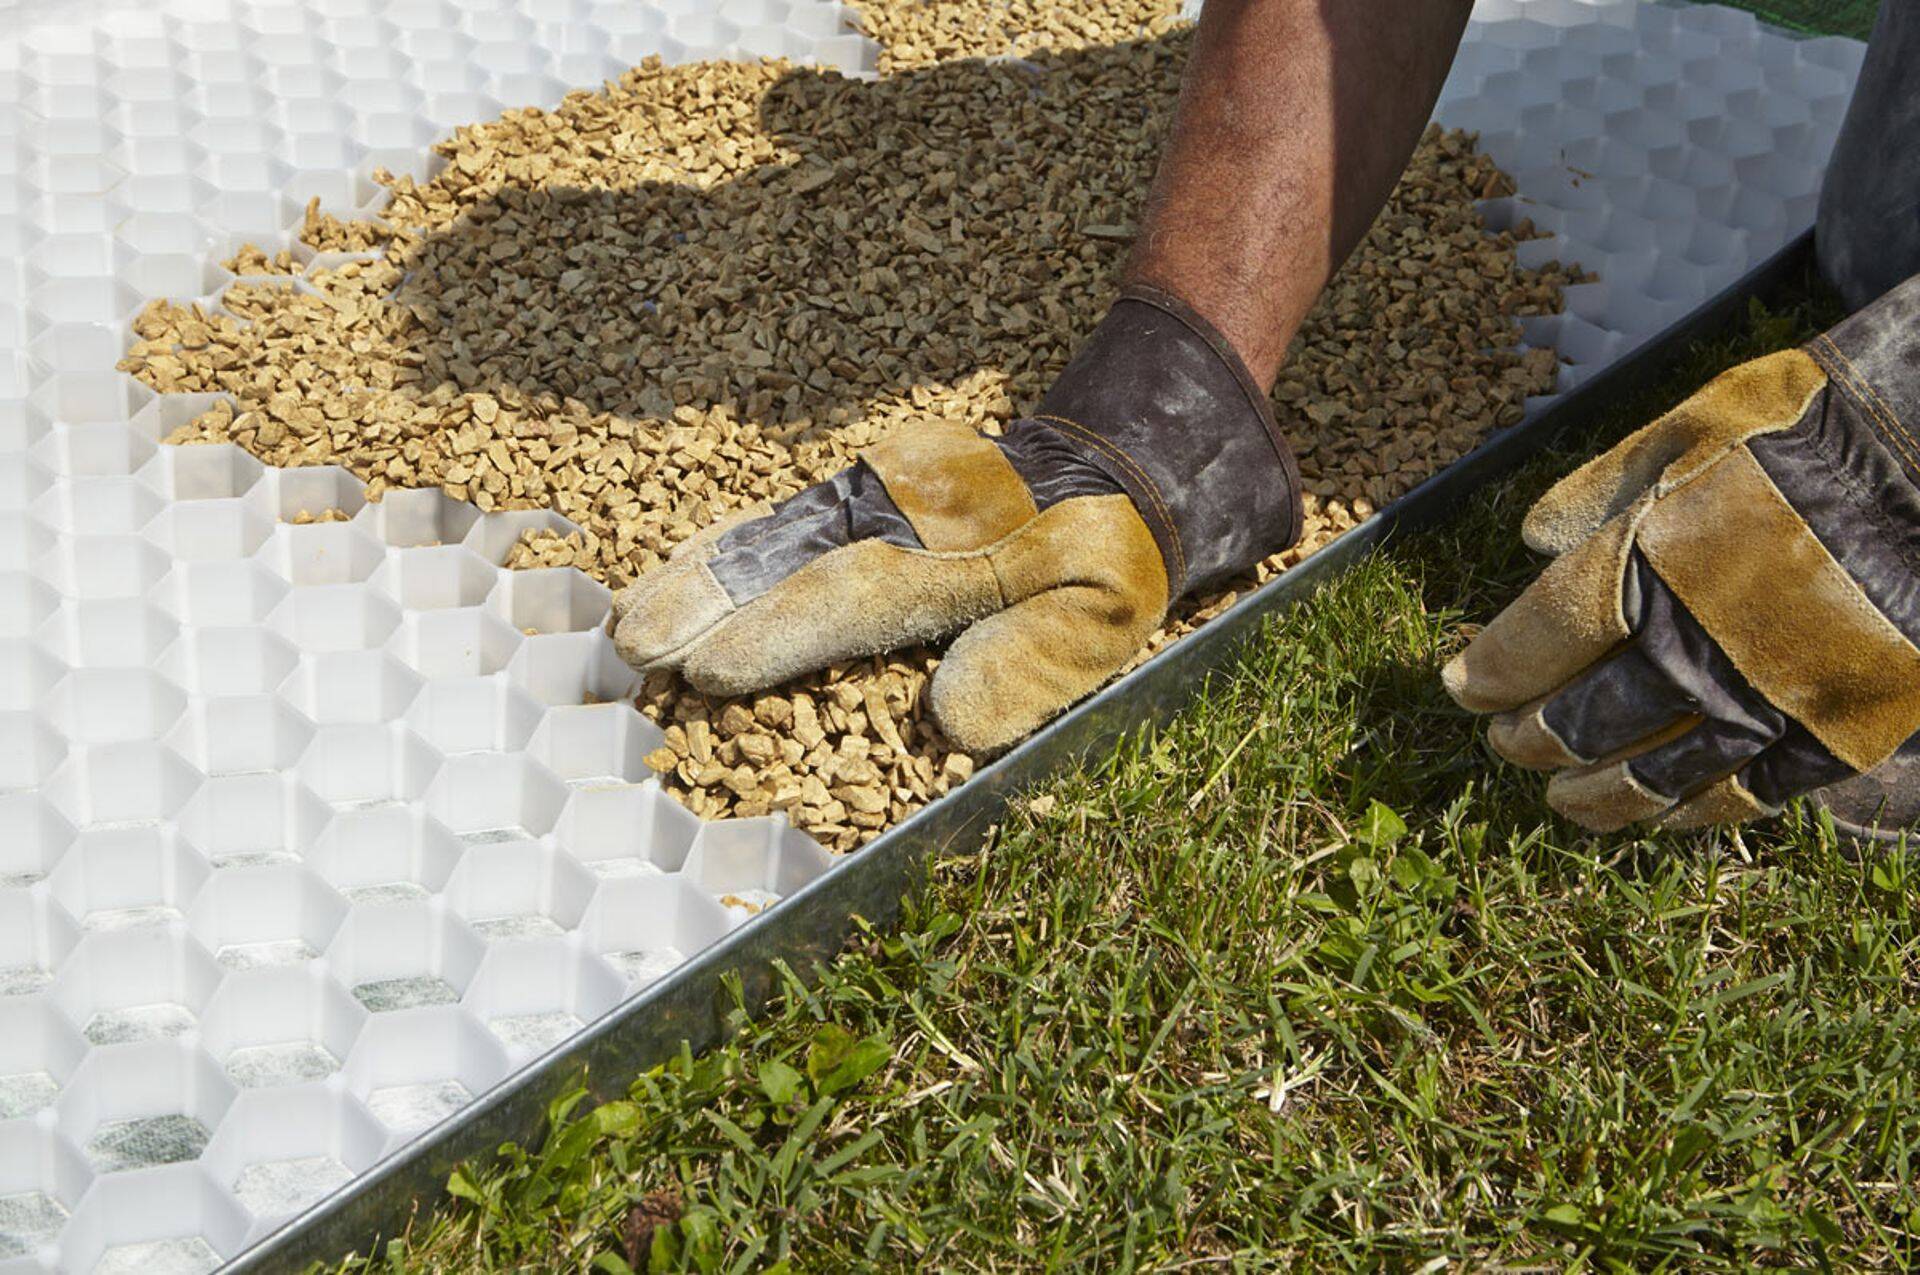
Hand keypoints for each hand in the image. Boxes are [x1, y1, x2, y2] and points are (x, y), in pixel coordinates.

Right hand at [611, 285, 1302, 753]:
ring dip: (701, 575)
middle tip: (627, 647)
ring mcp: (881, 498)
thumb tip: (951, 727)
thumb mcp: (1105, 615)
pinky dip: (734, 549)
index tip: (701, 672)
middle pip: (784, 558)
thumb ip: (1035, 665)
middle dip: (703, 600)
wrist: (1133, 452)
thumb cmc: (1117, 552)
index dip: (772, 637)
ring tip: (630, 619)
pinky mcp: (874, 495)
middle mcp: (903, 518)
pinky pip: (792, 521)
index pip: (848, 599)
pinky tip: (696, 573)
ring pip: (775, 534)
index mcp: (956, 555)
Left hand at [1444, 274, 1919, 830]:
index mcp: (1644, 569)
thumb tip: (1532, 540)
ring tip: (1561, 797)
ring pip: (1655, 776)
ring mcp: (1768, 702)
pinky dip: (1691, 811)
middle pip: (1582, 720)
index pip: (1533, 644)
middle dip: (1530, 738)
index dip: (1487, 672)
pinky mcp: (1836, 734)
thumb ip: (1598, 493)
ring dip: (1596, 793)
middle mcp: (1695, 650)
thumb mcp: (1682, 432)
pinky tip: (1658, 816)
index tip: (1460, 685)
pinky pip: (1745, 795)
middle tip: (1504, 743)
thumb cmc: (1804, 432)